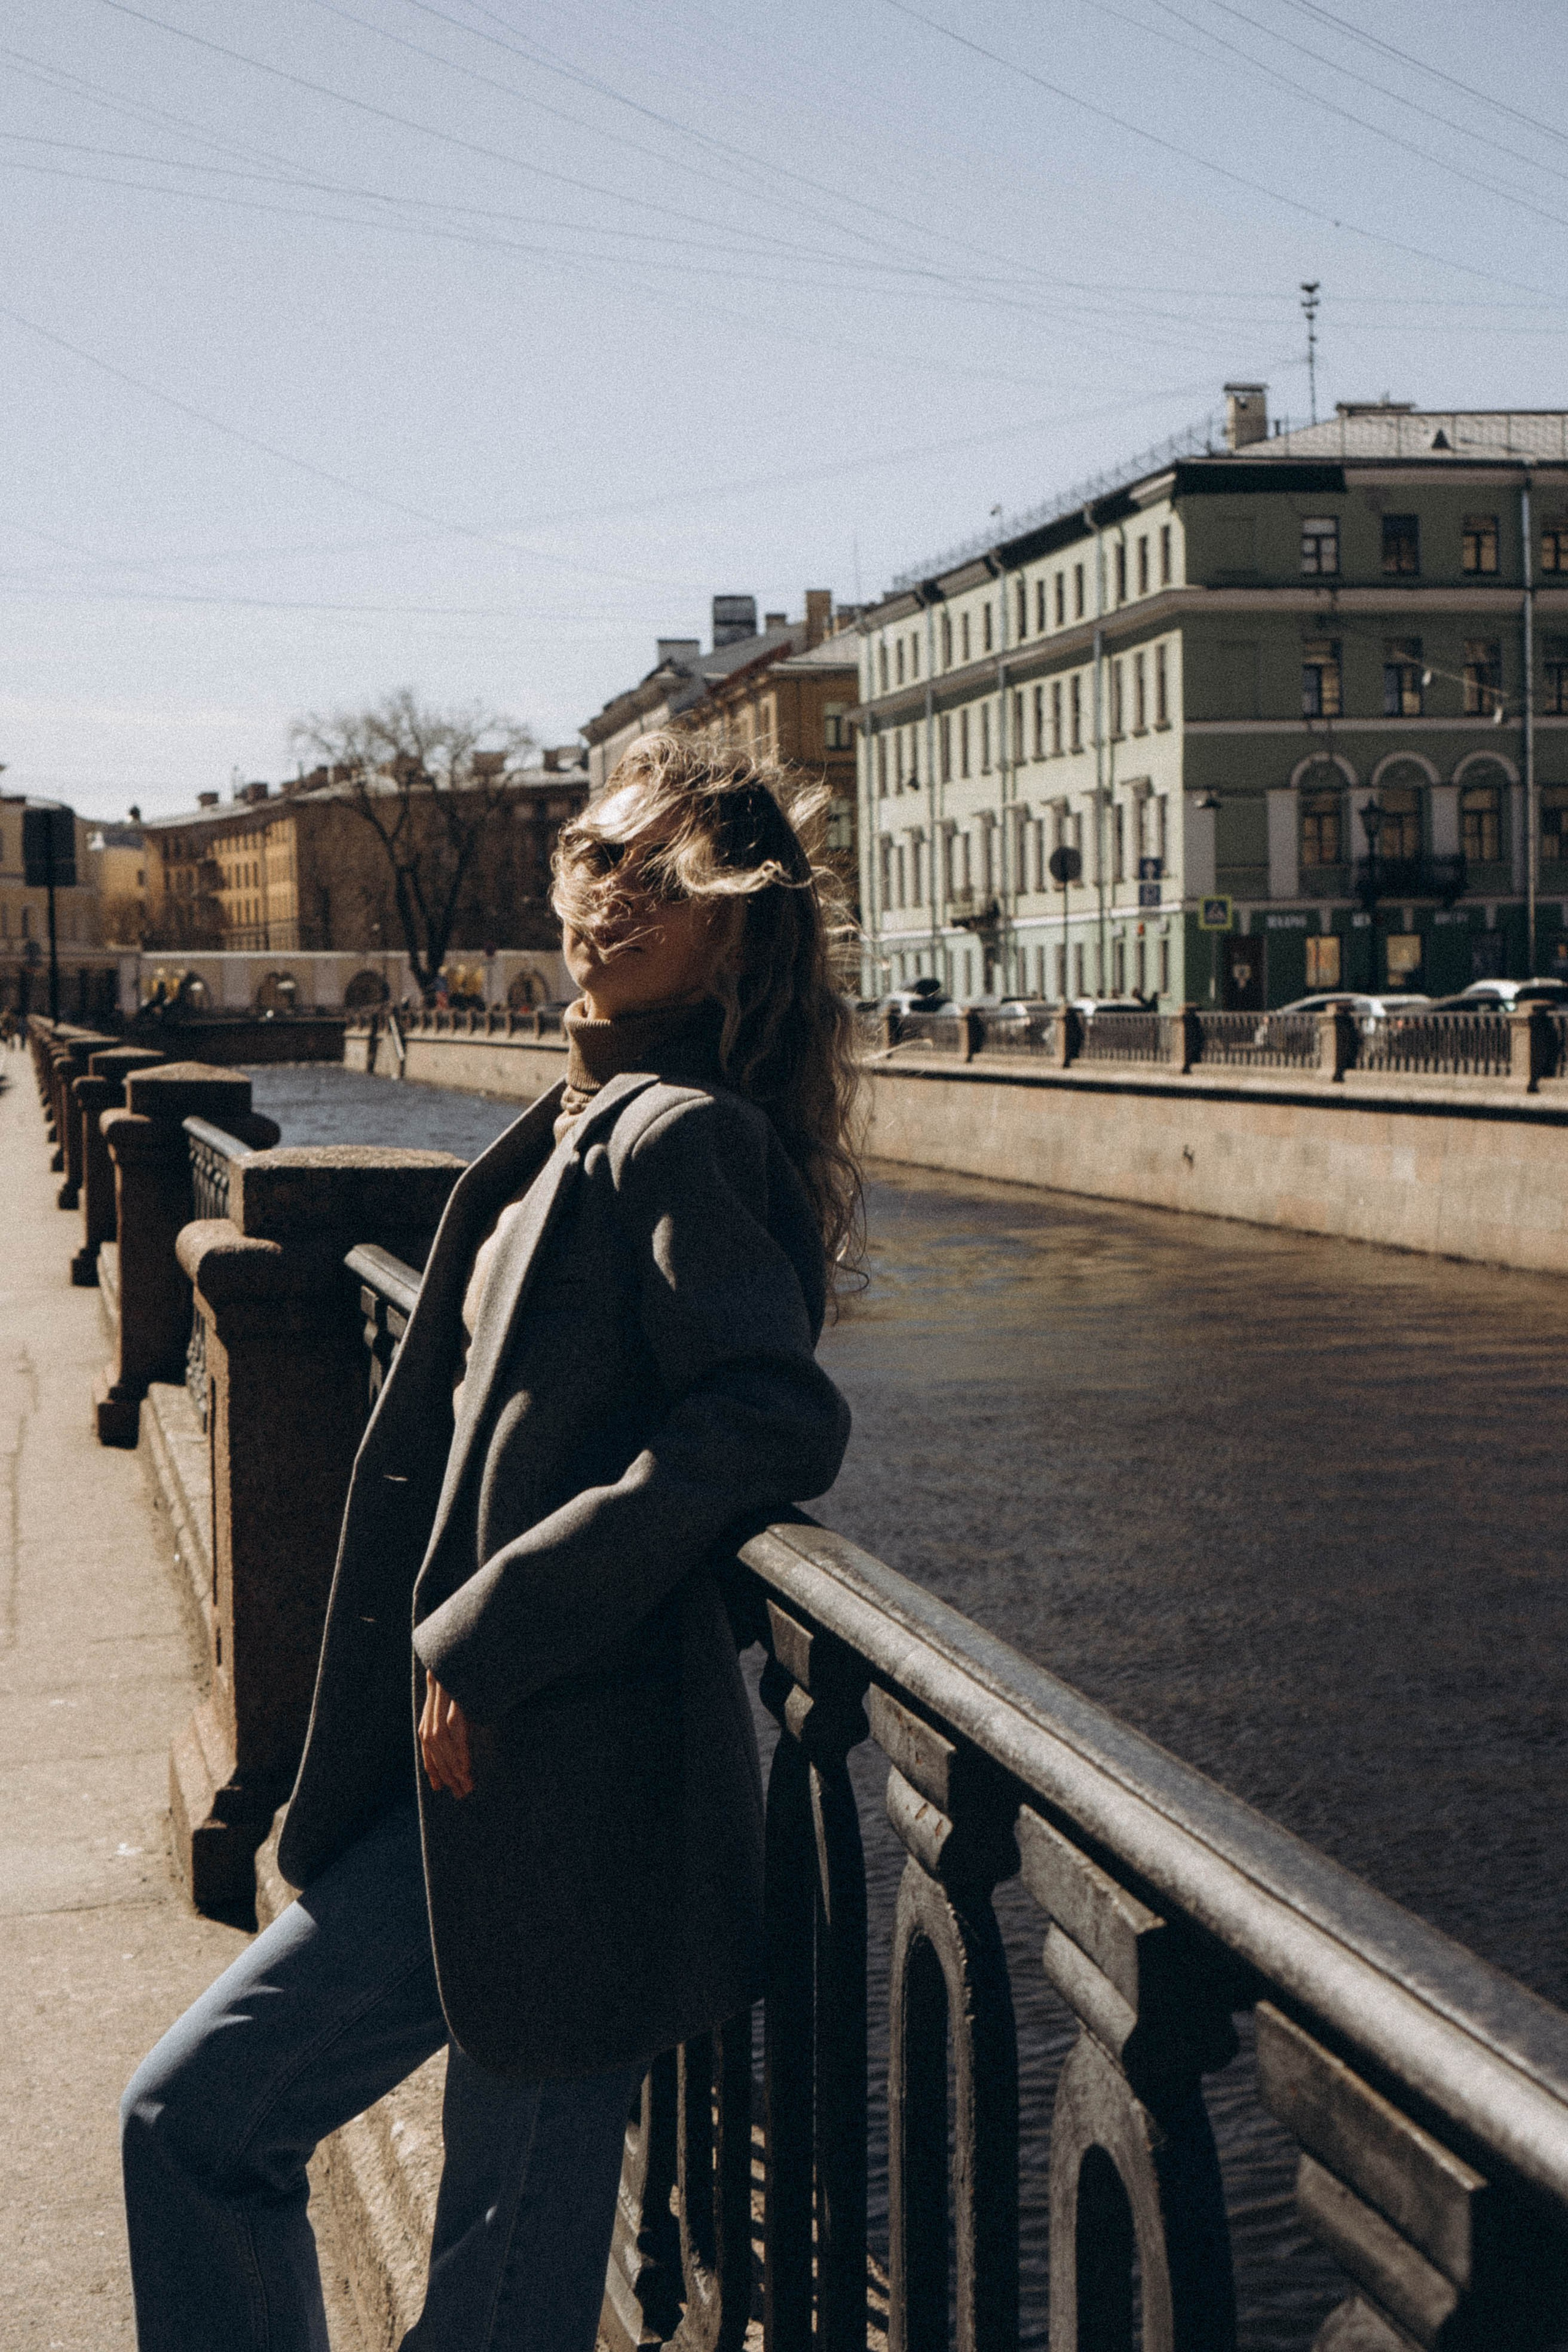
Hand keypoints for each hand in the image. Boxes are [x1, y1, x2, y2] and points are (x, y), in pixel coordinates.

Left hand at [418, 1673, 473, 1798]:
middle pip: (438, 1758)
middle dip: (450, 1778)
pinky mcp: (454, 1710)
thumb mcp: (444, 1711)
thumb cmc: (453, 1687)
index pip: (430, 1757)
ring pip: (446, 1751)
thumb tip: (453, 1752)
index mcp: (426, 1726)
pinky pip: (456, 1737)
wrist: (452, 1661)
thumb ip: (445, 1730)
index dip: (438, 1775)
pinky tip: (465, 1767)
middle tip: (462, 1795)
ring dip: (456, 1771)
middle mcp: (429, 1725)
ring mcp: (440, 1718)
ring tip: (467, 1786)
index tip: (447, 1790)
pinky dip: (460, 1754)